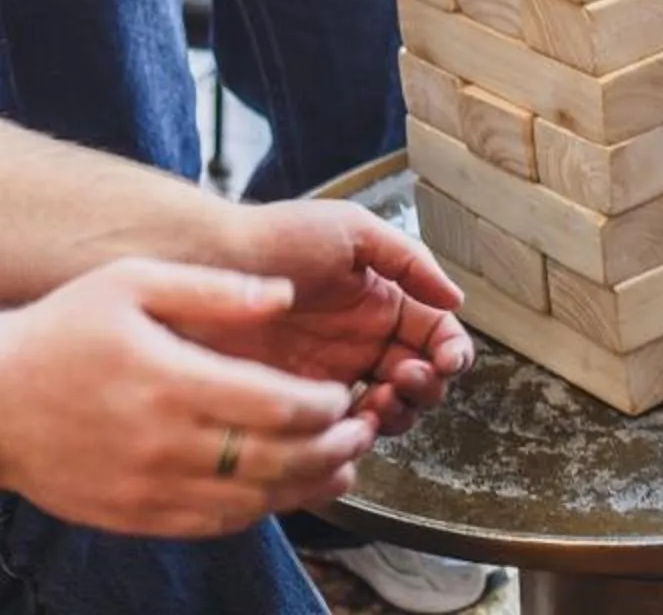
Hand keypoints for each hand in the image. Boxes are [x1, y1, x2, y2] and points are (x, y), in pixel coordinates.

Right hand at [0, 259, 377, 536]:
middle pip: (277, 462)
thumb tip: (284, 294)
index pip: (277, 406)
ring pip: (255, 502)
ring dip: (308, 487)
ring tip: (339, 464)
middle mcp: (165, 444)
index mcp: (170, 380)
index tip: (341, 394)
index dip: (325, 407)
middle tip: (360, 431)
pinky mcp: (140, 517)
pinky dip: (262, 510)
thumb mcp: (132, 283)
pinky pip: (218, 524)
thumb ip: (215, 289)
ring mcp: (152, 489)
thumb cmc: (60, 333)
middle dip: (332, 449)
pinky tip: (282, 488)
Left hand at [190, 201, 471, 437]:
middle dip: (425, 386)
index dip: (450, 351)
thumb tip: (456, 299)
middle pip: (420, 381)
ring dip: (398, 412)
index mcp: (379, 301)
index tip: (447, 359)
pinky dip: (356, 433)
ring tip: (378, 398)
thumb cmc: (273, 237)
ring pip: (388, 412)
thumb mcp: (351, 229)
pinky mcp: (299, 402)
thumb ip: (409, 259)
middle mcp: (361, 342)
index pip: (435, 335)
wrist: (206, 264)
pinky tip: (348, 418)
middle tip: (404, 376)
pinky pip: (341, 431)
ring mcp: (331, 375)